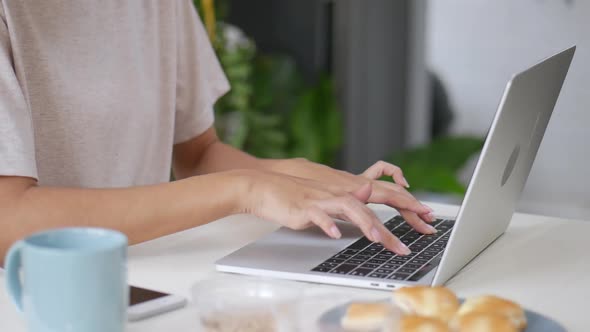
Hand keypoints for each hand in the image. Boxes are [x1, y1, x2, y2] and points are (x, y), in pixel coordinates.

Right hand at [268, 159, 436, 234]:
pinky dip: (327, 224)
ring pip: (350, 208)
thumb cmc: (296, 194)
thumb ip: (347, 197)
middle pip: (373, 205)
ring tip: (378, 240)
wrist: (266, 186)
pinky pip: (319, 215)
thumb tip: (365, 197)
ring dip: (366, 224)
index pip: (384, 195)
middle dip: (393, 222)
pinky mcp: (305, 206)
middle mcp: (339, 191)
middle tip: (407, 244)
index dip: (406, 205)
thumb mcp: (326, 195)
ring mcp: (322, 199)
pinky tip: (334, 234)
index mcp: (347, 189)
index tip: (426, 219)